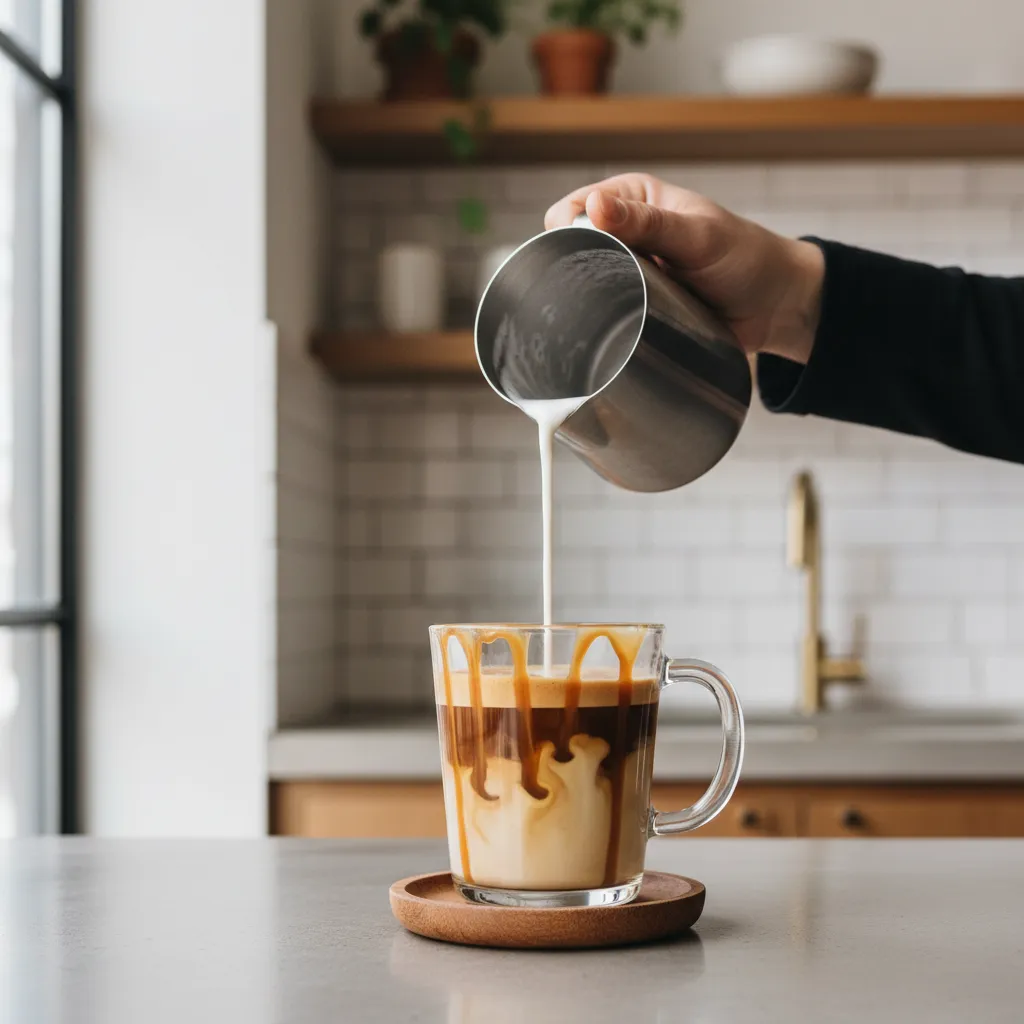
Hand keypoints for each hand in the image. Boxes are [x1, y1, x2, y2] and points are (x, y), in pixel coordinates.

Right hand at [544, 173, 824, 363]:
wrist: (777, 308)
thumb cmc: (746, 259)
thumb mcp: (698, 236)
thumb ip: (648, 223)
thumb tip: (593, 206)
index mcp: (631, 198)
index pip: (570, 212)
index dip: (568, 234)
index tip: (589, 260)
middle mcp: (624, 232)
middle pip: (571, 252)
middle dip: (579, 272)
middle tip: (608, 292)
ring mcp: (628, 272)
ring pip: (585, 286)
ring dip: (595, 300)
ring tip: (617, 312)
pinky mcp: (636, 306)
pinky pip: (605, 315)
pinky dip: (606, 322)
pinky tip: (615, 330)